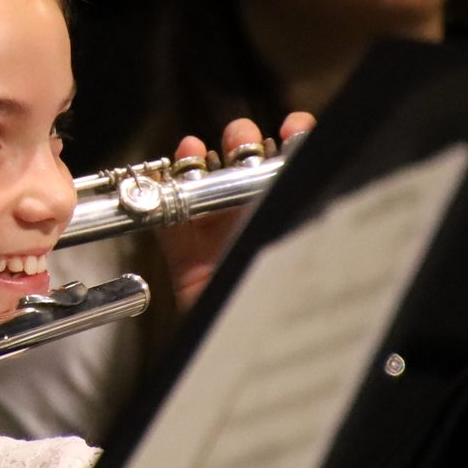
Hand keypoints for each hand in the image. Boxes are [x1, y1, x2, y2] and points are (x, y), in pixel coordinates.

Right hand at [157, 112, 314, 309]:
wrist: (255, 342)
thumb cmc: (290, 288)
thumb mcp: (303, 223)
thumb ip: (297, 184)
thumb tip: (304, 141)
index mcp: (295, 222)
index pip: (296, 177)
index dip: (295, 146)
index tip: (293, 125)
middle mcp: (260, 231)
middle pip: (248, 178)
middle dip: (243, 147)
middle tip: (242, 136)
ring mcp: (223, 246)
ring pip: (206, 192)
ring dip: (200, 164)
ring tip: (199, 148)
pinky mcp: (188, 262)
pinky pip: (170, 221)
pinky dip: (163, 193)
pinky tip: (168, 171)